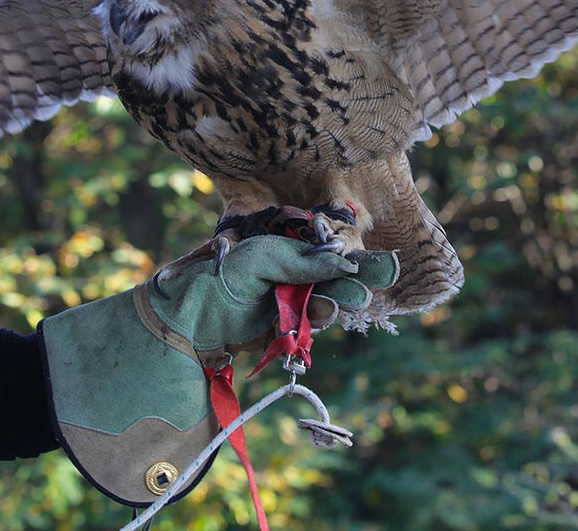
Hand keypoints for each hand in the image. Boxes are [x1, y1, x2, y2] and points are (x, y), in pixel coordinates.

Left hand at [151, 235, 397, 356]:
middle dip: (356, 278)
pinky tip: (326, 311)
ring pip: (325, 301)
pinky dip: (318, 319)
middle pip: (332, 278)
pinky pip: (308, 323)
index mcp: (285, 249)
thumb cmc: (224, 275)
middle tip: (385, 277)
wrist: (192, 315)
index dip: (354, 257)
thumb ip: (304, 263)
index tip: (383, 263)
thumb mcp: (265, 258)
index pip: (327, 251)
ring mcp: (286, 301)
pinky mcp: (282, 328)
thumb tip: (344, 266)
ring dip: (341, 299)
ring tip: (356, 297)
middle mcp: (290, 274)